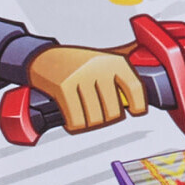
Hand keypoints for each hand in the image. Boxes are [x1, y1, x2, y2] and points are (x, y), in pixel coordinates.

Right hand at [25, 45, 145, 133]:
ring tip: (86, 119)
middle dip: (108, 118)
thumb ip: (121, 77)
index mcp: (115, 62)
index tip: (136, 112)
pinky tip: (73, 123)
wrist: (45, 58)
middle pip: (114, 110)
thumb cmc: (79, 63)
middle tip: (100, 116)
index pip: (135, 87)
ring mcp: (81, 77)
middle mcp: (100, 68)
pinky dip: (75, 126)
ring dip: (90, 124)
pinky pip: (76, 119)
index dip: (139, 104)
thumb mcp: (105, 62)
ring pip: (95, 117)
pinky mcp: (63, 87)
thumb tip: (137, 99)